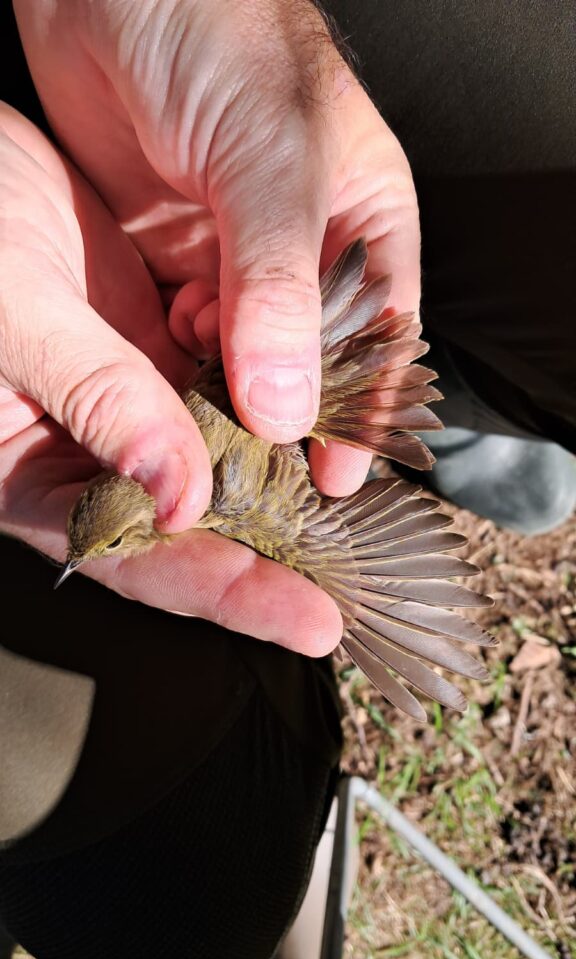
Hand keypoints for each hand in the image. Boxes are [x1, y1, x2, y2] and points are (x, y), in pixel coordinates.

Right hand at [0, 106, 340, 655]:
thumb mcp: (19, 317)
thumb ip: (102, 402)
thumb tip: (183, 496)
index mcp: (34, 475)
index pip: (142, 557)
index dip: (228, 592)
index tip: (309, 623)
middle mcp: (92, 449)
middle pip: (194, 524)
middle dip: (272, 556)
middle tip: (350, 589)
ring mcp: (132, 398)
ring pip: (219, 456)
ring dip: (283, 478)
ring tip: (355, 512)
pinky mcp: (158, 345)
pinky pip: (225, 385)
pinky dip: (272, 399)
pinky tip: (323, 409)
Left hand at [15, 0, 420, 497]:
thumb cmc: (216, 33)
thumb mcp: (269, 160)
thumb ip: (280, 284)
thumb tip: (289, 406)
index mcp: (362, 217)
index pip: (382, 335)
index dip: (364, 410)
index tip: (338, 476)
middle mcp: (304, 247)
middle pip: (310, 359)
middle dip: (292, 417)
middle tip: (268, 475)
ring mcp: (236, 257)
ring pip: (245, 355)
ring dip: (230, 394)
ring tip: (214, 424)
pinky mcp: (175, 260)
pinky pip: (188, 336)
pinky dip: (182, 363)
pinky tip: (171, 369)